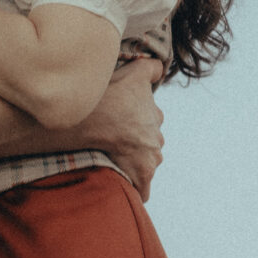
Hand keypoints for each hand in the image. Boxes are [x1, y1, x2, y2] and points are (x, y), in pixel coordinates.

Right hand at [74, 57, 163, 201]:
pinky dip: (136, 188)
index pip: (149, 122)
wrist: (96, 119)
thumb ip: (152, 67)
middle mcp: (157, 139)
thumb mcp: (135, 72)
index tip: (120, 126)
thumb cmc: (113, 96)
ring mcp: (150, 159)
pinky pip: (142, 189)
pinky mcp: (141, 175)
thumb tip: (161, 69)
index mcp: (155, 117)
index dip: (134, 124)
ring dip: (133, 165)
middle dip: (135, 146)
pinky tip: (125, 186)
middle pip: (148, 145)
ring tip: (114, 162)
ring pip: (145, 164)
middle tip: (114, 144)